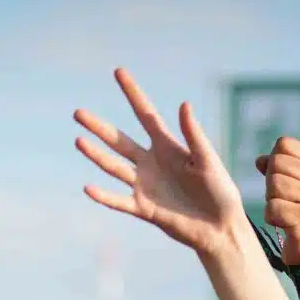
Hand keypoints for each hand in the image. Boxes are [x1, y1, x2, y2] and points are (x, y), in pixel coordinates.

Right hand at [75, 68, 245, 256]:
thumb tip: (184, 104)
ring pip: (115, 167)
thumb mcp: (208, 160)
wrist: (221, 228)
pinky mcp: (144, 209)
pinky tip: (88, 188)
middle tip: (78, 113)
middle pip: (120, 140)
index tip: (118, 72)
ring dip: (96, 155)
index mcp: (168, 146)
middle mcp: (152, 162)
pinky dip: (105, 196)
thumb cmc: (220, 191)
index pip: (145, 114)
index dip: (132, 93)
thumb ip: (194, 135)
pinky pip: (120, 201)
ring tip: (78, 140)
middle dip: (99, 127)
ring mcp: (145, 185)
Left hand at [255, 137, 299, 264]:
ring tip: (286, 213)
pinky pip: (272, 208)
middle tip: (284, 201)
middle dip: (271, 183)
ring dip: (272, 201)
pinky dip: (272, 219)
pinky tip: (285, 226)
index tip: (283, 180)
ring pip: (273, 184)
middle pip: (276, 163)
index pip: (284, 144)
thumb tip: (259, 160)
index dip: (274, 161)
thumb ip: (282, 171)